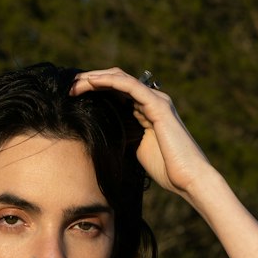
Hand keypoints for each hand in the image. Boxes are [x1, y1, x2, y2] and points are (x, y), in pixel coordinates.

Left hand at [70, 67, 215, 198]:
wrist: (188, 179)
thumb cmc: (166, 169)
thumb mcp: (136, 149)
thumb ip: (124, 135)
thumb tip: (103, 134)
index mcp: (147, 111)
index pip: (117, 92)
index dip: (95, 90)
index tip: (73, 96)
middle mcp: (152, 101)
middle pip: (116, 81)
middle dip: (91, 81)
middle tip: (69, 87)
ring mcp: (156, 101)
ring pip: (120, 79)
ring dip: (96, 78)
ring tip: (75, 83)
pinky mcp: (158, 105)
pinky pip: (130, 86)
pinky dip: (109, 81)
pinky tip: (93, 82)